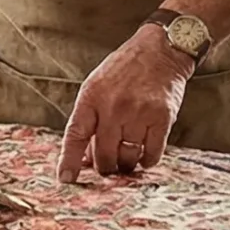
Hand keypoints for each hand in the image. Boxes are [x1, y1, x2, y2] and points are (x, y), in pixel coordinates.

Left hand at [57, 26, 190, 183]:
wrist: (161, 50)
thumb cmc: (125, 70)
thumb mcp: (97, 86)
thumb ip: (89, 119)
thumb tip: (85, 158)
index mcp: (92, 97)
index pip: (76, 135)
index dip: (69, 160)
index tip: (66, 179)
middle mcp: (114, 106)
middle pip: (104, 154)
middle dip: (104, 167)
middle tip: (108, 166)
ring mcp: (139, 112)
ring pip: (128, 157)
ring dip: (126, 164)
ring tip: (126, 159)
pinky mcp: (162, 118)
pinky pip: (152, 154)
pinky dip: (147, 160)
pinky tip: (145, 155)